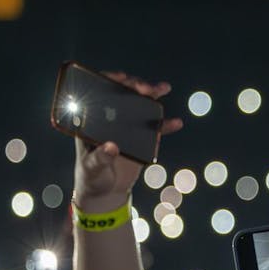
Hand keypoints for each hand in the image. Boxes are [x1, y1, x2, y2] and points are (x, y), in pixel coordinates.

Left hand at [72, 72, 182, 211]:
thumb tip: (111, 147)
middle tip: (145, 89)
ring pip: (141, 105)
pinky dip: (166, 125)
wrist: (107, 191)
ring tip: (163, 88)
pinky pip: (156, 128)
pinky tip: (176, 122)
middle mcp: (112, 118)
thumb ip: (100, 158)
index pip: (99, 92)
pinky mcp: (144, 139)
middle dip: (135, 86)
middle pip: (124, 94)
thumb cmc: (92, 176)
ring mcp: (129, 126)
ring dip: (152, 95)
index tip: (120, 78)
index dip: (110, 80)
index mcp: (94, 120)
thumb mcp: (92, 168)